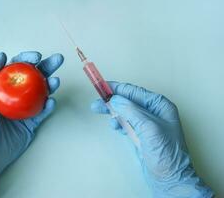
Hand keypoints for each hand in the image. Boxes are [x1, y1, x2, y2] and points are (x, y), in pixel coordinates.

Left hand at [0, 51, 63, 197]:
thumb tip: (2, 55)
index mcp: (3, 86)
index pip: (18, 68)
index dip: (28, 59)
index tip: (37, 57)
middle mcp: (16, 95)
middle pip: (34, 77)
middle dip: (48, 67)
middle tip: (58, 59)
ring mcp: (26, 109)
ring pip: (42, 93)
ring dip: (51, 85)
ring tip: (56, 81)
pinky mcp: (32, 123)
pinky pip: (43, 112)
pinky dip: (49, 106)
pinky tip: (51, 101)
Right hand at [91, 81, 212, 197]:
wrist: (168, 178)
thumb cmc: (165, 153)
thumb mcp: (148, 128)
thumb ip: (131, 111)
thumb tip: (115, 99)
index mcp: (159, 105)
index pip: (134, 91)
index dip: (116, 88)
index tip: (101, 86)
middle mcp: (153, 111)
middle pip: (127, 101)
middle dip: (111, 101)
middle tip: (96, 104)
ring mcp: (146, 123)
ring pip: (125, 112)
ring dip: (113, 113)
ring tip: (103, 115)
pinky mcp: (140, 134)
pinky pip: (126, 123)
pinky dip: (118, 123)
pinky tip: (115, 127)